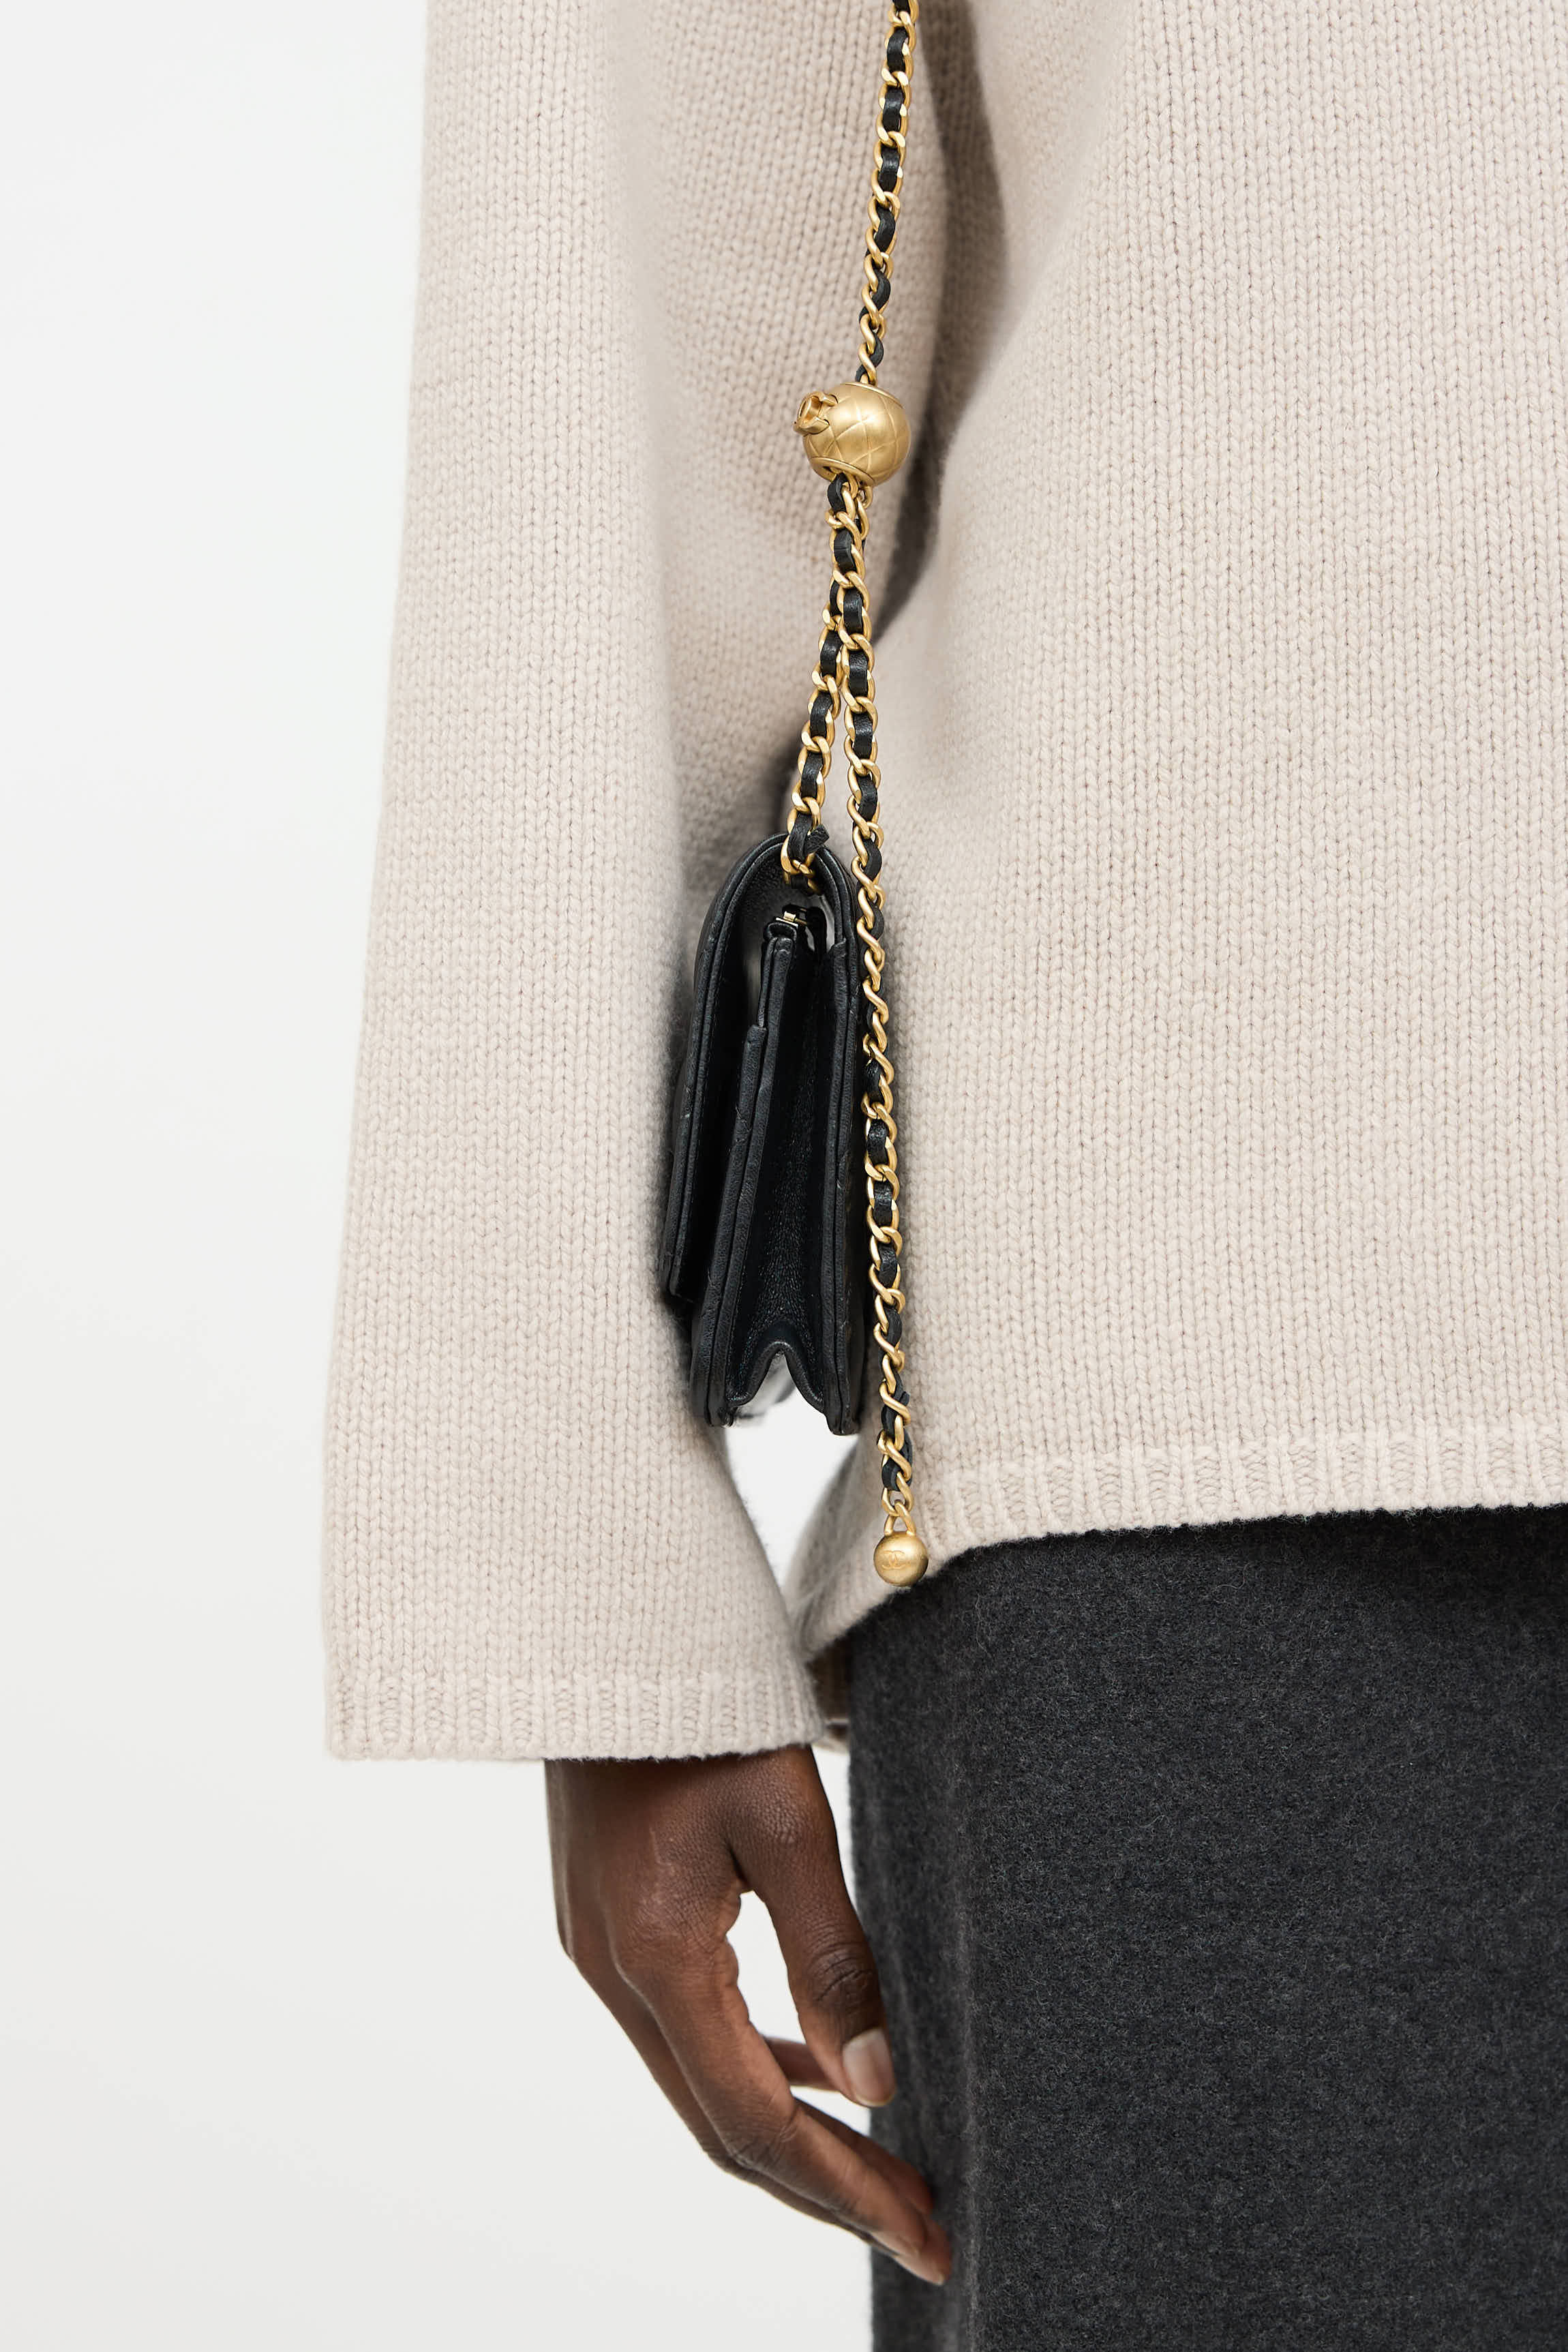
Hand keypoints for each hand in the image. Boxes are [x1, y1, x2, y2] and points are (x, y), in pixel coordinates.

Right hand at [545, 1744, 949, 2284]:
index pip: (753, 2123)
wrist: (600, 1626)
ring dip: (791, 2132)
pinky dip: (755, 2063)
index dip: (843, 2190)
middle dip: (825, 2185)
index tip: (927, 2235)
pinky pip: (687, 2026)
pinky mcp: (610, 1920)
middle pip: (721, 2127)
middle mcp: (615, 1973)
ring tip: (888, 2164)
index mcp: (657, 1956)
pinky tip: (816, 2065)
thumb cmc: (702, 1700)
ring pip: (701, 2083)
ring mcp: (602, 1949)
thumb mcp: (784, 1815)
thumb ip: (831, 1953)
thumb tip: (878, 2084)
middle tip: (924, 2223)